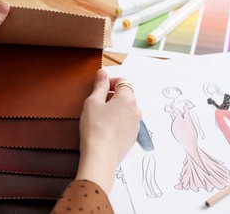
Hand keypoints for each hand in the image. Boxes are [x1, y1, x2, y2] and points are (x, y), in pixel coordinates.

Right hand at [75, 69, 140, 193]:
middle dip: (112, 96)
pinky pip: (126, 123)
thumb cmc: (95, 127)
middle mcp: (136, 110)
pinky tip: (105, 128)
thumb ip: (99, 86)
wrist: (101, 155)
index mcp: (128, 98)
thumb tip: (102, 73)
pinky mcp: (132, 137)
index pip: (122, 82)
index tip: (98, 87)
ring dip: (115, 110)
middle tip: (96, 104)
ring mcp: (136, 125)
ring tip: (99, 118)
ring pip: (126, 110)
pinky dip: (117, 122)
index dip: (109, 82)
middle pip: (125, 96)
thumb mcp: (93, 102)